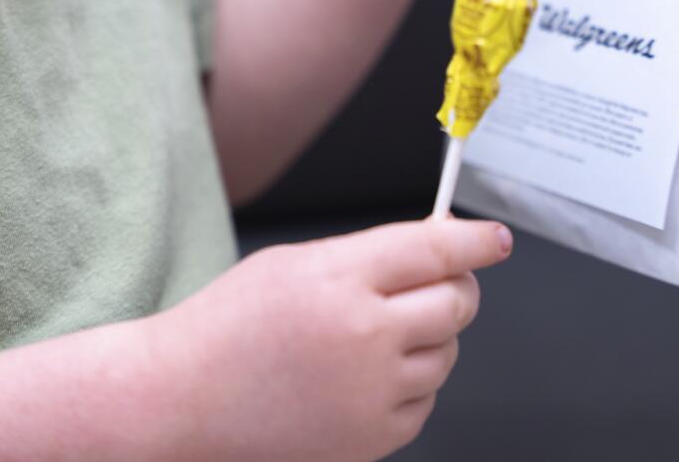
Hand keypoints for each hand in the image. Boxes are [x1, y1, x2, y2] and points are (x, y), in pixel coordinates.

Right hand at [153, 219, 512, 461]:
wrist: (184, 399)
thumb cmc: (229, 326)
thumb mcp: (293, 263)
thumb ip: (367, 256)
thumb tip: (437, 252)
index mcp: (338, 279)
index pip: (435, 252)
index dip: (475, 242)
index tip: (493, 240)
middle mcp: (362, 336)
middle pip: (456, 304)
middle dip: (456, 288)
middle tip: (434, 285)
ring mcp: (370, 393)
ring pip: (446, 354)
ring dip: (428, 338)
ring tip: (373, 337)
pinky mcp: (371, 438)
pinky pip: (425, 401)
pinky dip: (408, 384)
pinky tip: (361, 376)